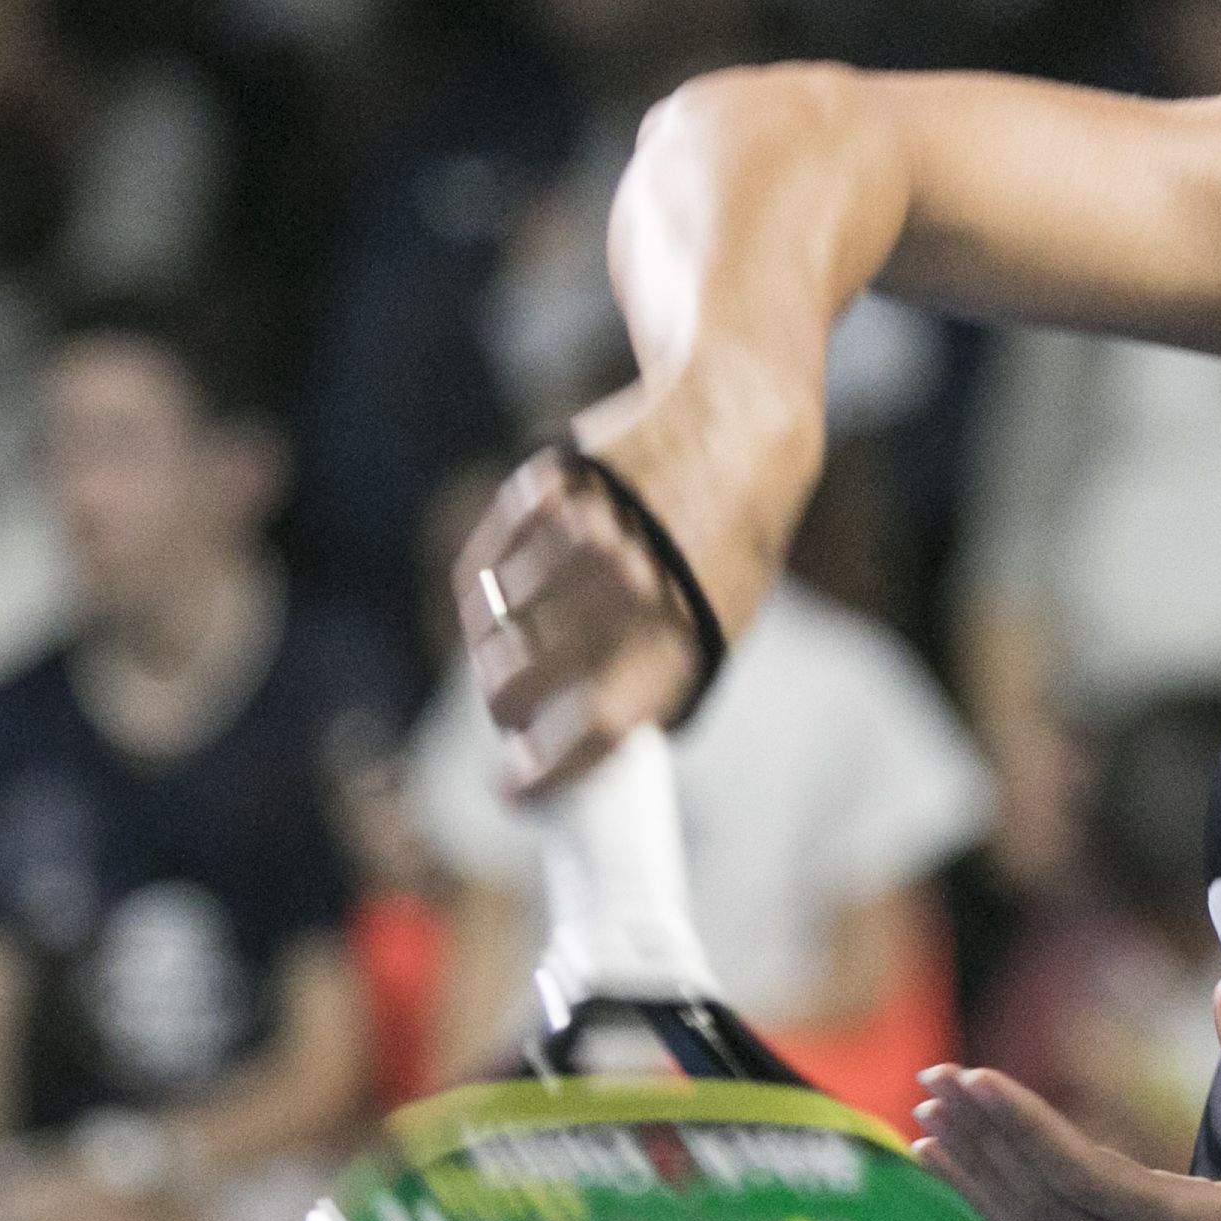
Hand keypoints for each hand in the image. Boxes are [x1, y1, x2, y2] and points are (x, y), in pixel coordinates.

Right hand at [455, 444, 703, 795]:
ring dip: (488, 653)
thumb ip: (654, 686)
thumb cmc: (730, 546)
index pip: (592, 732)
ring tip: (505, 655)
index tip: (511, 791)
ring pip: (490, 627)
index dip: (541, 777)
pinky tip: (499, 604)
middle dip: (502, 711)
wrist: (737, 429)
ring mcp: (579, 536)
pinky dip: (483, 596)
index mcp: (680, 639)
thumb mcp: (717, 627)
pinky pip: (483, 568)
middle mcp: (626, 591)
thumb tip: (580, 750)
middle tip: (507, 715)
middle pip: (519, 686)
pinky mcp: (545, 493)